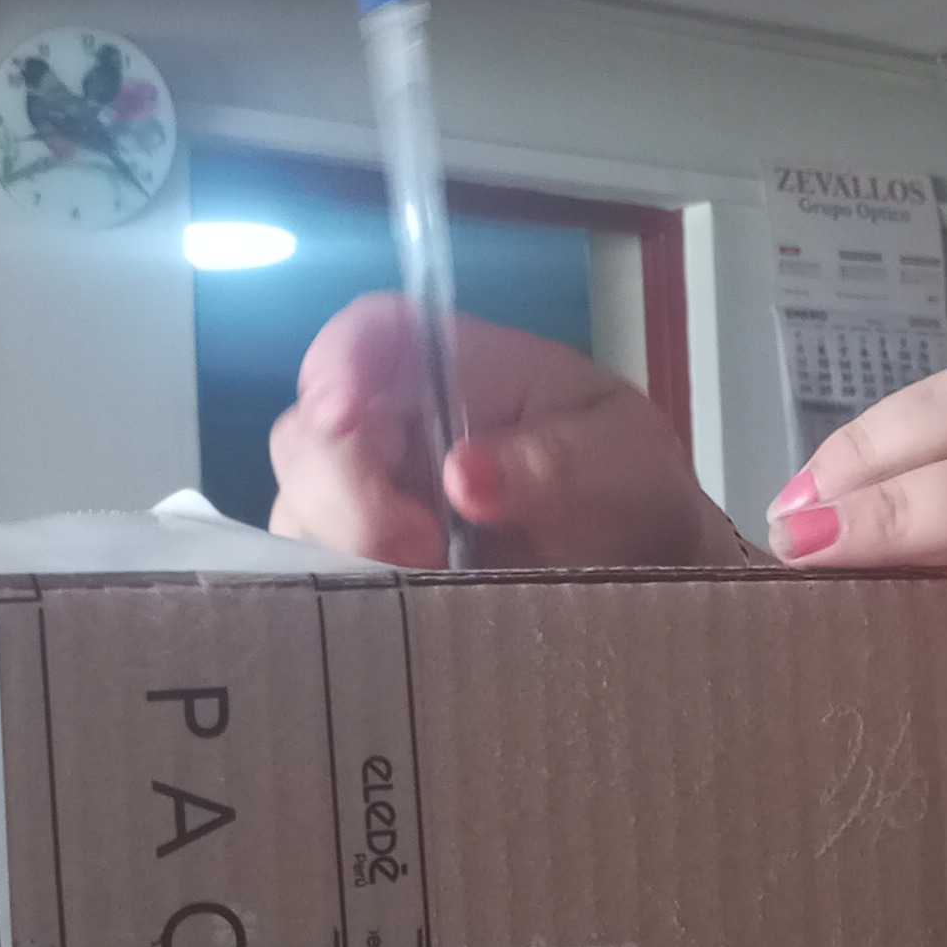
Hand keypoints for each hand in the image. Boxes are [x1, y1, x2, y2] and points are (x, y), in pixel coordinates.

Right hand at [270, 296, 734, 569]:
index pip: (372, 334)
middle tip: (418, 546)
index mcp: (456, 366)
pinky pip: (315, 574)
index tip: (340, 417)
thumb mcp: (623, 458)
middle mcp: (395, 423)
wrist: (645, 569)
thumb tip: (465, 477)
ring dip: (345, 549)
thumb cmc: (630, 486)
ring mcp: (369, 496)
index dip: (339, 363)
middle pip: (311, 432)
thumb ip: (556, 461)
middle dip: (342, 490)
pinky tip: (401, 612)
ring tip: (428, 581)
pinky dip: (342, 594)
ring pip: (301, 509)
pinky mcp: (364, 563)